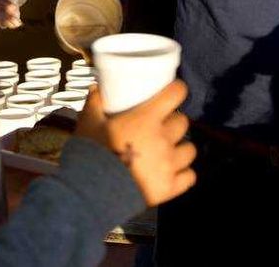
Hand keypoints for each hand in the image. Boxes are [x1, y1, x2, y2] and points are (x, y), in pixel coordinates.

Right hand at [75, 81, 196, 206]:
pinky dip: (183, 174)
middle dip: (174, 122)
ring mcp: (170, 164)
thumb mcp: (88, 123)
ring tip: (169, 151)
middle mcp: (164, 138)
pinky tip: (174, 173)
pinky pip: (190, 177)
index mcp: (147, 119)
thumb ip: (94, 103)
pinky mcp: (171, 187)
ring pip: (190, 149)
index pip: (176, 94)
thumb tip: (97, 86)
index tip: (172, 92)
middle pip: (183, 122)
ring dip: (181, 148)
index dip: (177, 90)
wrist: (94, 192)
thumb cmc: (93, 152)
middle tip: (162, 126)